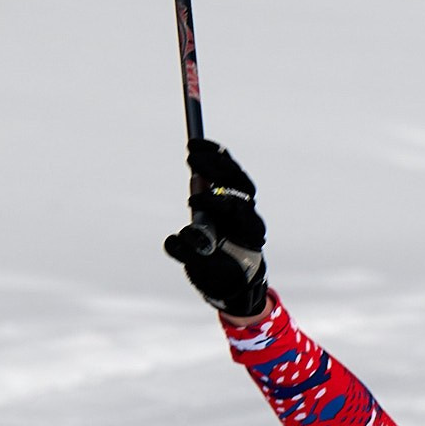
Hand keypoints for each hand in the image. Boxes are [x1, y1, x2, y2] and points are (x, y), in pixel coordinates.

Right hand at [164, 137, 269, 315]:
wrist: (235, 278)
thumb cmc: (219, 274)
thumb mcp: (205, 271)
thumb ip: (190, 256)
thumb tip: (174, 239)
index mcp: (248, 233)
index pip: (236, 209)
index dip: (214, 201)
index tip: (191, 201)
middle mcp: (250, 215)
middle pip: (240, 185)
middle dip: (217, 171)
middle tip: (191, 159)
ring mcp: (243, 203)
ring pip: (235, 174)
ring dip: (215, 158)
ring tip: (193, 147)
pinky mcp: (232, 195)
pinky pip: (227, 171)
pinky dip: (214, 157)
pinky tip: (196, 147)